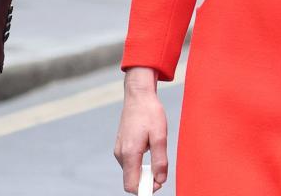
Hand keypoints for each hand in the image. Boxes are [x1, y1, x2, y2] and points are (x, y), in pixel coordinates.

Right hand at [114, 68, 168, 192]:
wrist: (138, 94)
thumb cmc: (150, 113)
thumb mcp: (160, 136)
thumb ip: (160, 161)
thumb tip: (160, 180)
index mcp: (130, 153)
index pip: (132, 185)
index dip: (145, 189)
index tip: (158, 183)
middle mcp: (121, 153)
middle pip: (131, 180)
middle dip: (145, 181)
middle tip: (160, 170)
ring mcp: (119, 149)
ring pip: (130, 171)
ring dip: (143, 171)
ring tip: (156, 155)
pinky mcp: (121, 145)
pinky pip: (129, 162)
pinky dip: (139, 163)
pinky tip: (149, 149)